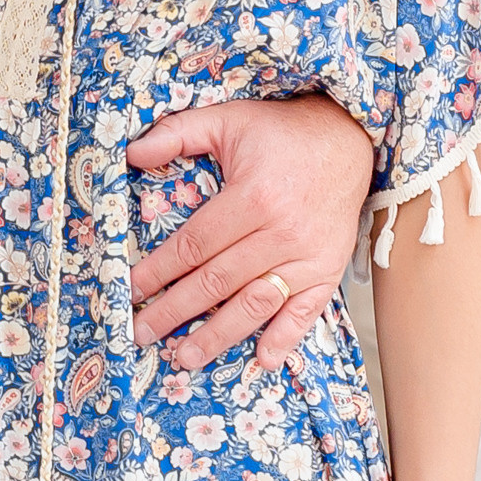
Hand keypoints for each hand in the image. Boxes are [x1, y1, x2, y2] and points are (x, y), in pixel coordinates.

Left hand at [126, 95, 372, 368]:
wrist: (349, 139)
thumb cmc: (280, 133)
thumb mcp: (227, 120)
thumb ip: (178, 133)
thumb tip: (131, 153)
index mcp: (252, 197)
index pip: (194, 245)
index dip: (159, 270)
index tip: (131, 289)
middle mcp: (281, 233)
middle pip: (217, 281)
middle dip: (175, 311)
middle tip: (142, 333)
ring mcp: (308, 256)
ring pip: (255, 303)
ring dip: (219, 335)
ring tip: (185, 357)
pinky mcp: (328, 270)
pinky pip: (306, 312)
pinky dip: (284, 338)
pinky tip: (262, 360)